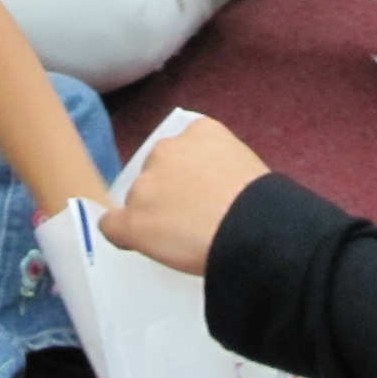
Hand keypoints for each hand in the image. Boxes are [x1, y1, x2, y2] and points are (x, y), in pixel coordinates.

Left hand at [99, 119, 270, 275]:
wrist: (253, 231)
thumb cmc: (264, 205)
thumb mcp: (246, 165)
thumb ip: (218, 165)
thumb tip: (212, 188)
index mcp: (200, 132)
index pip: (181, 149)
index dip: (186, 174)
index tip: (197, 192)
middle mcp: (167, 150)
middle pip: (156, 172)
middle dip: (167, 191)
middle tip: (190, 218)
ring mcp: (146, 185)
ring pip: (137, 200)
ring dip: (150, 215)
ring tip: (178, 239)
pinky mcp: (133, 219)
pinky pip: (112, 226)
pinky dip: (123, 235)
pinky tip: (138, 245)